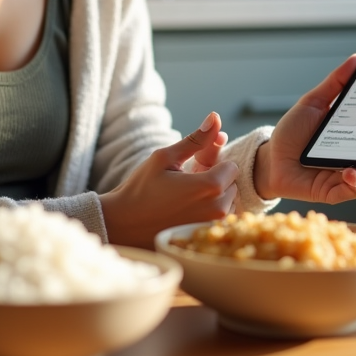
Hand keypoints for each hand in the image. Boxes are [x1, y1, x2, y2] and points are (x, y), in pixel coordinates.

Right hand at [100, 112, 237, 248]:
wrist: (123, 224)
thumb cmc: (142, 188)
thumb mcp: (165, 157)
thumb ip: (196, 139)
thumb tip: (215, 117)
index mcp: (211, 186)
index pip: (232, 166)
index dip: (214, 164)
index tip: (194, 167)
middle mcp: (218, 209)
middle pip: (231, 185)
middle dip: (215, 180)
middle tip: (188, 181)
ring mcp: (213, 227)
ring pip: (227, 202)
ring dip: (213, 197)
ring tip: (185, 196)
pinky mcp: (206, 238)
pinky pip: (219, 220)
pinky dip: (208, 213)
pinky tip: (185, 210)